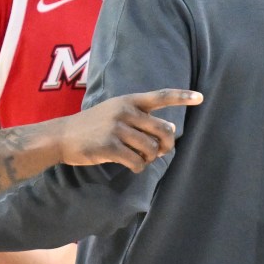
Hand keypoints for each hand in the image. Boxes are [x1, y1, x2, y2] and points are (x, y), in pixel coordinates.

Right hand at [58, 88, 201, 171]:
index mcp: (129, 100)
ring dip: (150, 158)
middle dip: (166, 144)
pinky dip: (138, 167)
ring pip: (151, 148)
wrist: (63, 136)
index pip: (160, 96)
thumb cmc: (93, 125)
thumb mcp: (115, 111)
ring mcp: (117, 129)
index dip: (182, 97)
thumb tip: (170, 131)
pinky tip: (131, 165)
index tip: (200, 98)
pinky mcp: (109, 147)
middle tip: (159, 151)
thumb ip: (140, 117)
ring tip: (140, 157)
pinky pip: (137, 161)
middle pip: (163, 129)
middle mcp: (125, 111)